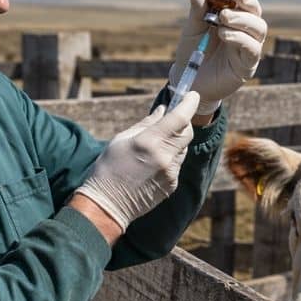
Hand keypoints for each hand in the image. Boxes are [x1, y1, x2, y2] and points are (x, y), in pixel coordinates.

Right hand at [73, 91, 198, 234]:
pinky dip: (169, 159)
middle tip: (171, 120)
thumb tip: (163, 110)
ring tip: (152, 148)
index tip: (193, 95)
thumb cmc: (108, 168)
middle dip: (183, 123)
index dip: (189, 103)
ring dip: (174, 143)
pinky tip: (151, 165)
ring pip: (182, 149)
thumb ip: (146, 124)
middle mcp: (164, 157)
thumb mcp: (121, 140)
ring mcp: (170, 173)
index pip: (180, 118)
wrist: (107, 205)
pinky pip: (176, 165)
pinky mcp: (172, 185)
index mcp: (150, 142)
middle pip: (187, 132)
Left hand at [169, 0, 266, 114]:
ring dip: (242, 23)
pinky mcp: (247, 66)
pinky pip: (253, 50)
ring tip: (221, 24)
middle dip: (244, 11)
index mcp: (235, 22)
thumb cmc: (193, 52)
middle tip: (224, 13)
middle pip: (257, 17)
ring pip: (259, 31)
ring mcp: (248, 51)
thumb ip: (197, 12)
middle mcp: (246, 35)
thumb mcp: (193, 29)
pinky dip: (241, 39)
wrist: (188, 80)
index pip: (249, 6)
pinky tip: (225, 36)